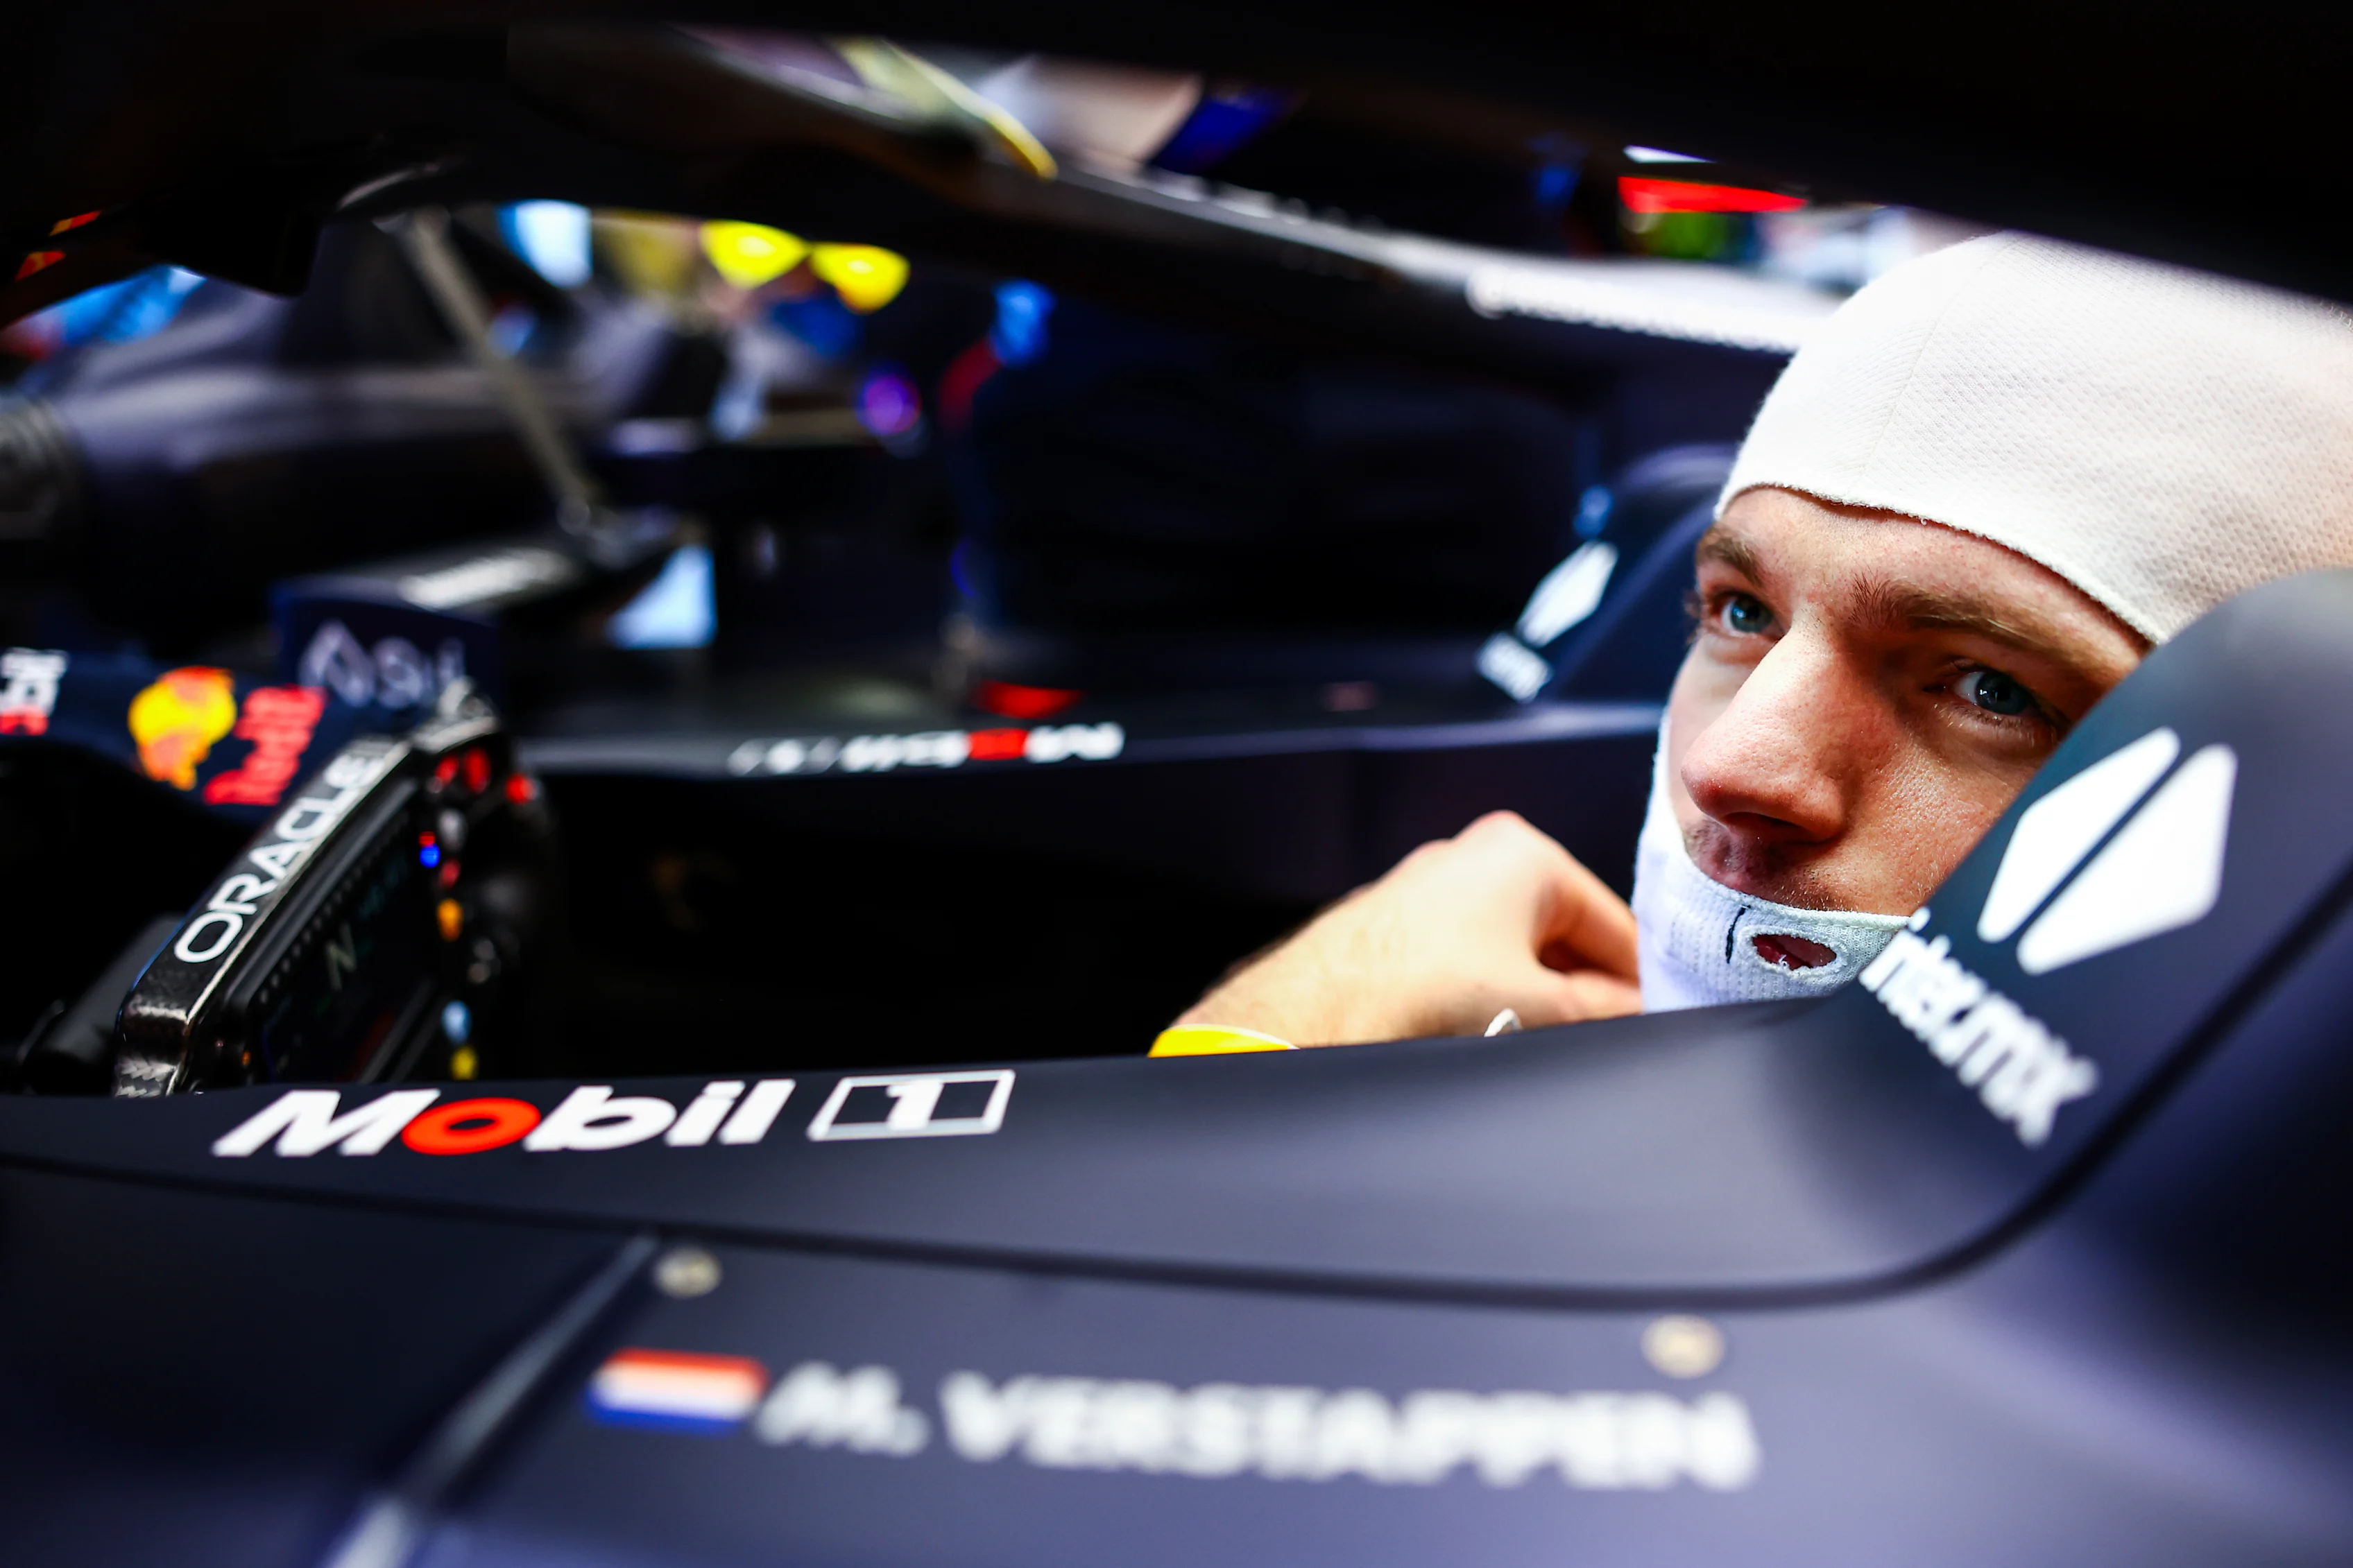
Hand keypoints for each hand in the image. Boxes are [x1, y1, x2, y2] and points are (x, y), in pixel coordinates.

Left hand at [1174, 810, 1641, 1045]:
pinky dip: (1484, 1000)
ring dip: (1533, 1000)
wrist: (1311, 1019)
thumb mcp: (1544, 1011)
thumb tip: (1634, 1012)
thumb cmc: (1418, 995)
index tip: (1652, 1023)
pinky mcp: (1393, 932)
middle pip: (1561, 936)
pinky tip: (1484, 1040)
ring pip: (1511, 954)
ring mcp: (1426, 893)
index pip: (1614, 923)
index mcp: (1523, 854)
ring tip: (1533, 1046)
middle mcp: (1472, 859)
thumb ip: (1607, 1010)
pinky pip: (1465, 966)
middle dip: (1583, 992)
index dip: (1640, 983)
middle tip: (1598, 1043)